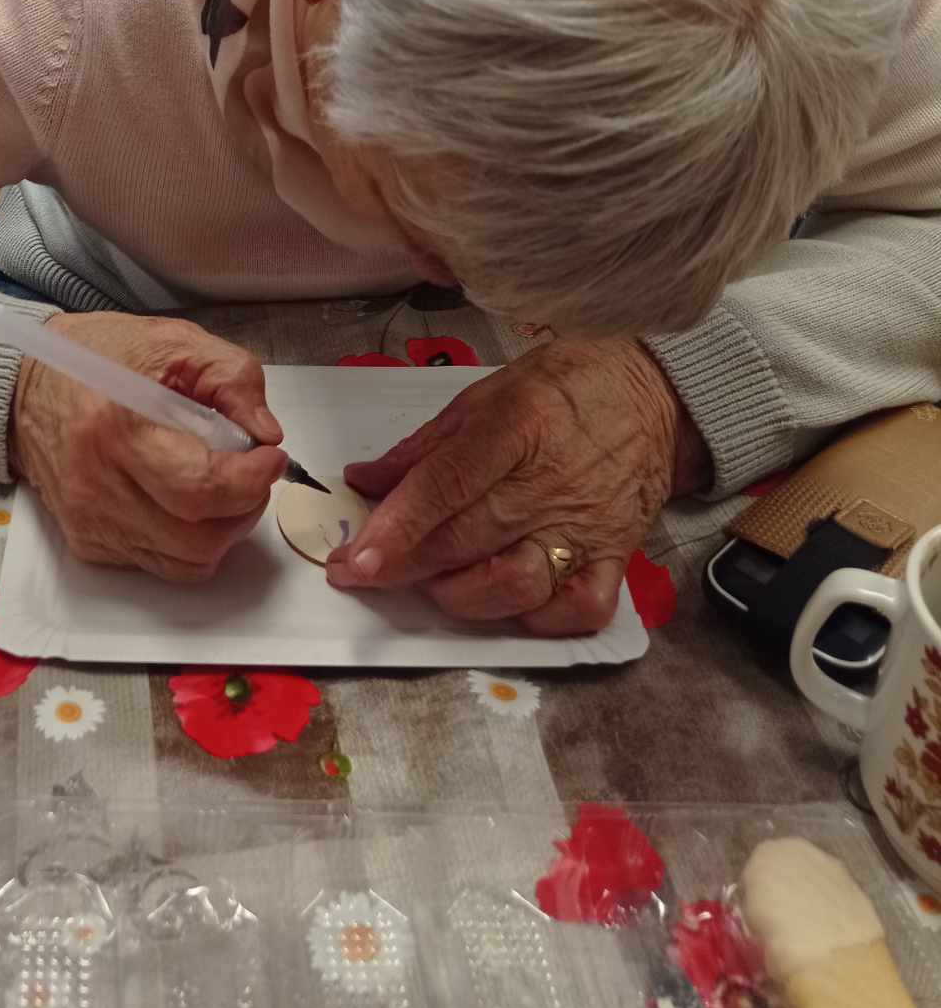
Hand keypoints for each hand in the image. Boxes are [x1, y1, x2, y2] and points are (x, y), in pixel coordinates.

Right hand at [8, 312, 286, 582]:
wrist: (25, 385)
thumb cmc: (99, 357)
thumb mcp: (173, 342)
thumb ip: (232, 380)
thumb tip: (266, 435)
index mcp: (117, 429)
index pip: (201, 488)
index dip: (251, 479)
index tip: (270, 455)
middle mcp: (97, 486)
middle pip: (197, 539)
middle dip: (245, 509)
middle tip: (253, 473)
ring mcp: (90, 522)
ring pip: (185, 562)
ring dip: (223, 531)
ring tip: (225, 488)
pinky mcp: (87, 542)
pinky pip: (159, 563)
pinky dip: (189, 540)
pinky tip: (186, 499)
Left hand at [326, 338, 710, 634]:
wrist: (655, 394)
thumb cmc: (563, 387)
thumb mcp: (486, 394)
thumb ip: (425, 446)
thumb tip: (365, 481)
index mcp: (513, 429)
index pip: (445, 487)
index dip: (395, 528)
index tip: (352, 560)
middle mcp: (547, 485)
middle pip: (466, 540)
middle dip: (403, 567)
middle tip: (360, 575)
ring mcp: (585, 527)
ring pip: (515, 585)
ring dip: (462, 595)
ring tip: (434, 582)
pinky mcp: (616, 558)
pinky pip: (580, 609)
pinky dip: (540, 619)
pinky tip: (508, 606)